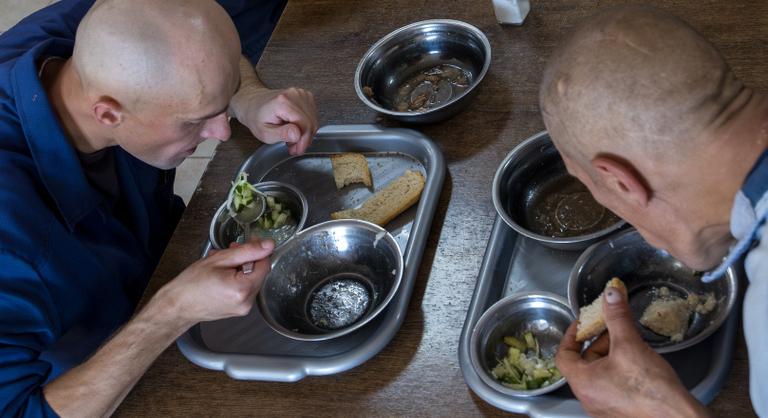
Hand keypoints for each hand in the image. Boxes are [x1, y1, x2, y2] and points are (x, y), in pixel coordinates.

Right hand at [155, 238, 274, 326]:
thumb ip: (247, 251)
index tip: (249, 242)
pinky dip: (237, 279)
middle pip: (258, 272)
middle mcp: (247, 302)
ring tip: (221, 264)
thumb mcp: (218, 260)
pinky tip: (222, 275)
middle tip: (229, 251)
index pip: (264, 264)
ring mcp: (244, 308)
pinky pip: (245, 289)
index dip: (258, 250)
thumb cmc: (191, 284)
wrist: (177, 306)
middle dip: (246, 259)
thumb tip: (269, 245)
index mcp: (242, 289)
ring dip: (240, 268)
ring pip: (252, 280)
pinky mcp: (240, 310)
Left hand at [230, 86, 317, 155]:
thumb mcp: (265, 133)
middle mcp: (294, 94)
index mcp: (283, 102)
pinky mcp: (305, 95)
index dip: (303, 141)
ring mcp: (301, 93)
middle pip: (310, 123)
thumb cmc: (256, 117)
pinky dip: (306, 126)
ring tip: (292, 138)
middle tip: (293, 147)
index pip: (304, 125)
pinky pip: (312, 116)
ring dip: (305, 133)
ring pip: (313, 120)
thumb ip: (282, 134)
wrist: (253, 103)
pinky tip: (295, 128)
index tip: (296, 150)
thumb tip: (297, 134)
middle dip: (304, 139)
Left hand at [556, 286, 710, 417]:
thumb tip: (611, 294)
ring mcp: (603, 408)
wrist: (678, 417)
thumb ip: (618, 317)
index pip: (563, 355)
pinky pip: (610, 386)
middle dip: (597, 343)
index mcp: (582, 383)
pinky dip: (617, 371)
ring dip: (609, 356)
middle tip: (611, 328)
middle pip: (583, 363)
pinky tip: (636, 362)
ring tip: (627, 343)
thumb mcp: (630, 345)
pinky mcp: (619, 412)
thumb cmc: (651, 388)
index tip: (581, 324)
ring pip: (598, 375)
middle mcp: (588, 398)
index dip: (571, 336)